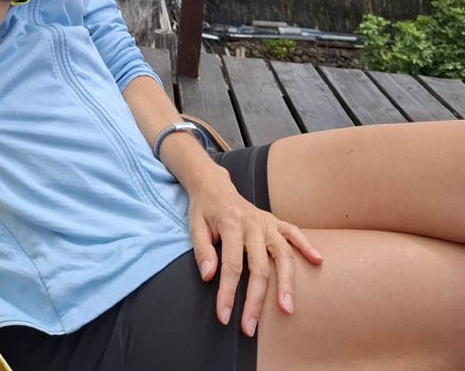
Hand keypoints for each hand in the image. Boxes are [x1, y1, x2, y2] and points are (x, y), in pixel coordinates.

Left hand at [187, 166, 322, 336]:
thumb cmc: (204, 208)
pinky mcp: (275, 221)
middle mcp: (252, 223)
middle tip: (250, 327)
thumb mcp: (194, 225)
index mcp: (231, 223)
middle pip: (259, 266)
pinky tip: (318, 261)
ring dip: (286, 282)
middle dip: (255, 300)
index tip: (224, 316)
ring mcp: (266, 222)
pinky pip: (294, 233)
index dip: (228, 293)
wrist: (214, 184)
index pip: (231, 265)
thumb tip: (209, 276)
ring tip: (287, 308)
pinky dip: (306, 245)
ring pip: (282, 254)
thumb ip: (202, 250)